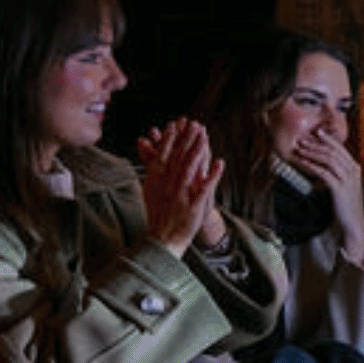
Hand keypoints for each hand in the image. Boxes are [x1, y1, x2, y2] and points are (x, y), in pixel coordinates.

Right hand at [135, 119, 227, 257]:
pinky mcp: (192, 206)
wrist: (162, 239)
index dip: (169, 139)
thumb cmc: (158, 212)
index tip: (175, 125)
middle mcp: (167, 185)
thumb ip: (149, 166)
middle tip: (194, 124)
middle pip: (177, 157)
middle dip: (186, 139)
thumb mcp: (149, 188)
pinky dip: (212, 174)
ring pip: (189, 168)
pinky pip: (204, 187)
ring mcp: (180, 194)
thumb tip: (143, 143)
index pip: (163, 155)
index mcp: (156, 180)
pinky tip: (220, 162)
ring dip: (198, 151)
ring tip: (205, 136)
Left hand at [288, 129, 363, 258]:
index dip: (327, 139)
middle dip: (316, 143)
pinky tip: (303, 162)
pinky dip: (312, 165)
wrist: (354, 223)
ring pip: (328, 159)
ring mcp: (347, 179)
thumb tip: (323, 165)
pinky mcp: (340, 188)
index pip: (340, 148)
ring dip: (312, 152)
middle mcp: (353, 171)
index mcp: (355, 168)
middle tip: (303, 139)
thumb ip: (338, 174)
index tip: (315, 132)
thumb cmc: (347, 205)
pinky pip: (324, 172)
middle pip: (333, 151)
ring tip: (300, 148)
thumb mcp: (345, 185)